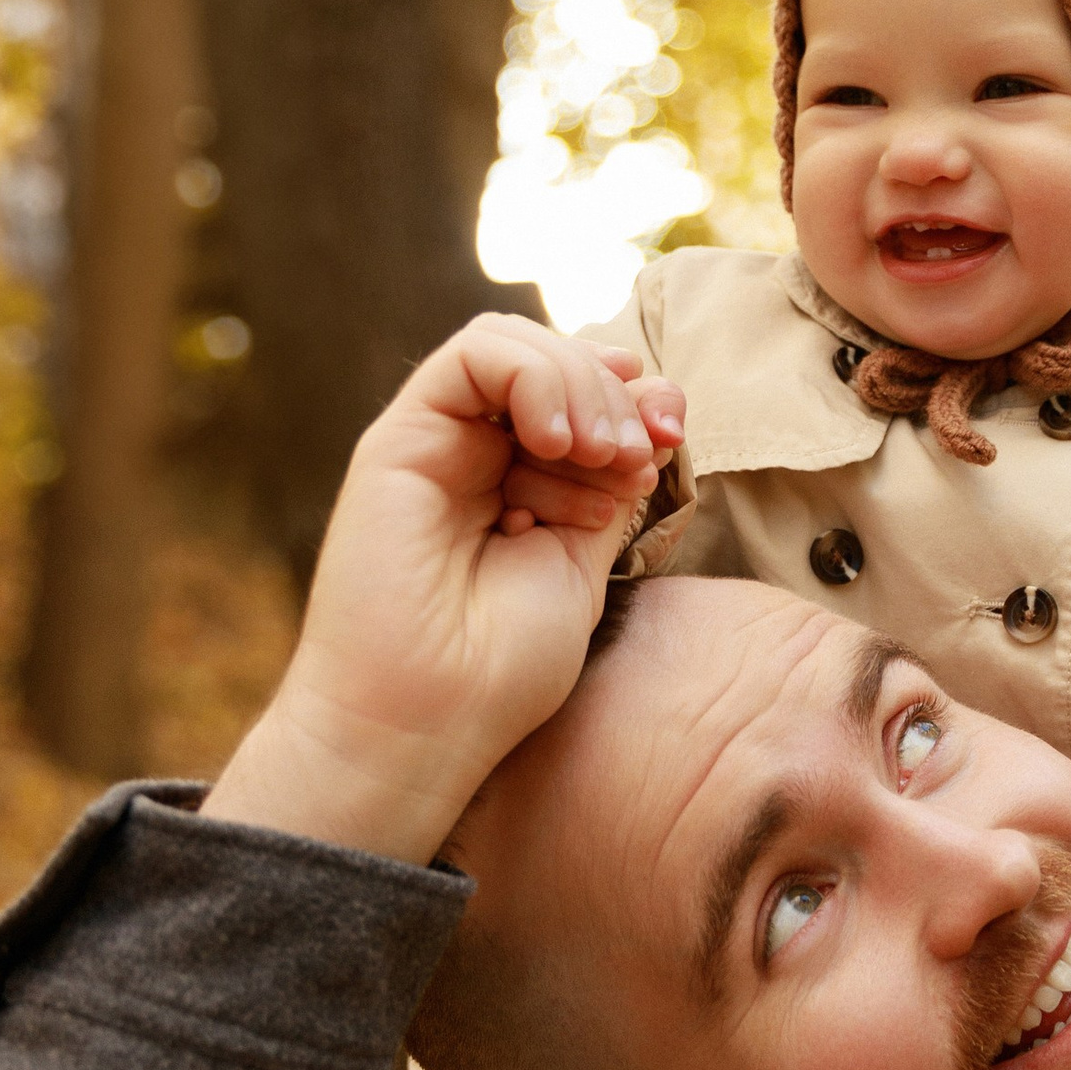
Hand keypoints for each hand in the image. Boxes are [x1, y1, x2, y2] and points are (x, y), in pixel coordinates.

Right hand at [201, 316, 682, 863]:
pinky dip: (531, 376)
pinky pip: (472, 356)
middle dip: (613, 393)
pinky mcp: (398, 440)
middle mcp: (475, 457)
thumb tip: (654, 395)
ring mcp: (436, 445)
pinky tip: (556, 439)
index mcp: (521, 484)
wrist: (424, 724)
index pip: (581, 394)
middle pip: (552, 362)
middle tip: (635, 457)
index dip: (635, 397)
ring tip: (599, 453)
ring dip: (577, 384)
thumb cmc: (499, 670)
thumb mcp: (585, 559)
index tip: (671, 436)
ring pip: (513, 346)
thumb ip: (612, 480)